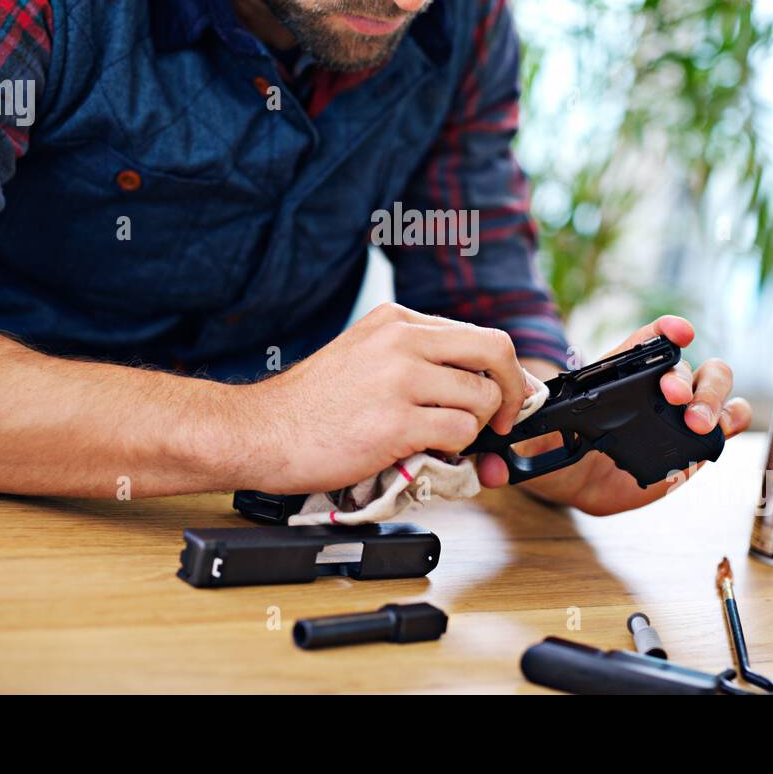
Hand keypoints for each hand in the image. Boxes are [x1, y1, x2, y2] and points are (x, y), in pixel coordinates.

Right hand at [241, 302, 533, 493]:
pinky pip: (460, 434)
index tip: (506, 398)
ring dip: (472, 430)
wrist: (260, 431)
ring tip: (438, 441)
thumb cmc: (310, 406)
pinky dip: (454, 451)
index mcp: (397, 320)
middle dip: (512, 392)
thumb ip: (418, 364)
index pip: (480, 335)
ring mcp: (399, 378)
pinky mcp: (396, 421)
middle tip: (502, 421)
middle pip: (495, 352)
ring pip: (481, 399)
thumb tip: (479, 393)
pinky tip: (423, 452)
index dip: (504, 372)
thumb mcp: (365, 358)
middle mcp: (402, 339)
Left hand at [473, 315, 751, 515]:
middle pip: (686, 365)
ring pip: (714, 385)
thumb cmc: (552, 449)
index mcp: (617, 375)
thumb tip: (492, 468)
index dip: (664, 330)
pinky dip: (733, 420)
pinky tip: (725, 428)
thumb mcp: (533, 444)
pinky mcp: (692, 444)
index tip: (675, 331)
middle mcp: (652, 389)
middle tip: (673, 398)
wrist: (571, 481)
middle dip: (687, 377)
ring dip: (713, 398)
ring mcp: (677, 413)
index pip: (645, 341)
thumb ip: (514, 452)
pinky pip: (727, 423)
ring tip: (695, 421)